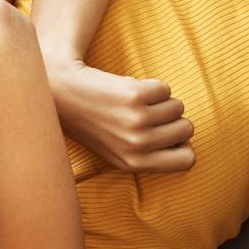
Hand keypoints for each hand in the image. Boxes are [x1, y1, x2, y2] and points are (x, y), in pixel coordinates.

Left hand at [49, 59, 194, 172]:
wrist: (59, 92)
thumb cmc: (90, 121)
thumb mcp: (115, 150)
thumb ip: (149, 155)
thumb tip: (188, 148)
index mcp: (134, 163)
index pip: (187, 159)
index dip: (182, 144)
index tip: (169, 134)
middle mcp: (138, 145)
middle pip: (186, 128)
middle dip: (172, 118)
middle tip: (147, 112)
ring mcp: (137, 120)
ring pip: (177, 106)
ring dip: (161, 100)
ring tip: (133, 101)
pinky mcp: (135, 95)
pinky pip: (165, 88)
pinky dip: (151, 85)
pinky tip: (127, 88)